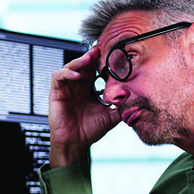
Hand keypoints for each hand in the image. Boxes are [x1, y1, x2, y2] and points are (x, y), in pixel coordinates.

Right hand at [48, 46, 120, 167]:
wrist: (76, 144)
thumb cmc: (89, 131)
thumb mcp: (111, 116)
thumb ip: (122, 106)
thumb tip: (137, 97)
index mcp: (88, 89)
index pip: (94, 69)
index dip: (101, 61)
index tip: (111, 54)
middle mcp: (77, 86)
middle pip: (82, 64)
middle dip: (91, 56)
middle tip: (100, 50)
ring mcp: (66, 89)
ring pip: (70, 67)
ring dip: (79, 61)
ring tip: (89, 58)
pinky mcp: (56, 93)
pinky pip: (58, 77)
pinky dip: (66, 73)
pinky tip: (77, 75)